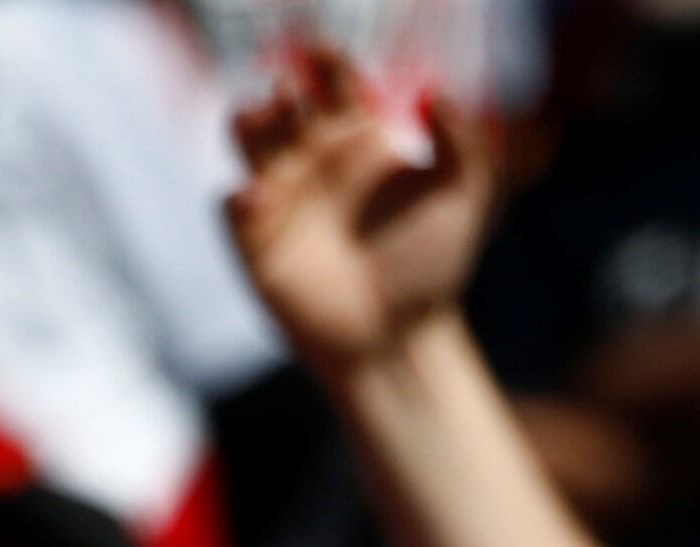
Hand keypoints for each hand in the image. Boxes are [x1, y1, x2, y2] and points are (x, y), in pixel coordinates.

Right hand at [227, 52, 498, 381]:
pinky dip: (237, 196)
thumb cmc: (433, 266)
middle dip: (281, 91)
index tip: (323, 55)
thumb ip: (463, 142)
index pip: (332, 83)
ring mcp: (282, 199)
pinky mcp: (257, 244)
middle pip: (283, 105)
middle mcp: (313, 160)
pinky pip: (233, 207)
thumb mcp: (467, 198)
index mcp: (357, 140)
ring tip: (258, 120)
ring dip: (247, 124)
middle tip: (289, 91)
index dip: (324, 62)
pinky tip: (256, 194)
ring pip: (247, 141)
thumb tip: (436, 92)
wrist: (401, 338)